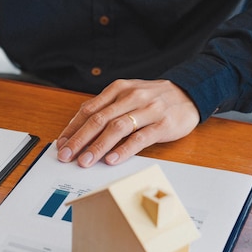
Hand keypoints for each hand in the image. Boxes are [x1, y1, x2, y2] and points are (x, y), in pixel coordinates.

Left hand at [56, 79, 199, 166]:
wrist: (190, 93)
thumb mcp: (128, 95)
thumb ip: (106, 109)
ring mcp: (148, 110)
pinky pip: (140, 138)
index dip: (72, 128)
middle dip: (79, 140)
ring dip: (98, 147)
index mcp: (119, 89)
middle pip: (99, 119)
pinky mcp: (163, 124)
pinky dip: (124, 150)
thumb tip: (79, 130)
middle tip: (66, 156)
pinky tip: (112, 160)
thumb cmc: (153, 98)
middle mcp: (131, 97)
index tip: (61, 145)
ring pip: (117, 128)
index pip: (89, 110)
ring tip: (85, 161)